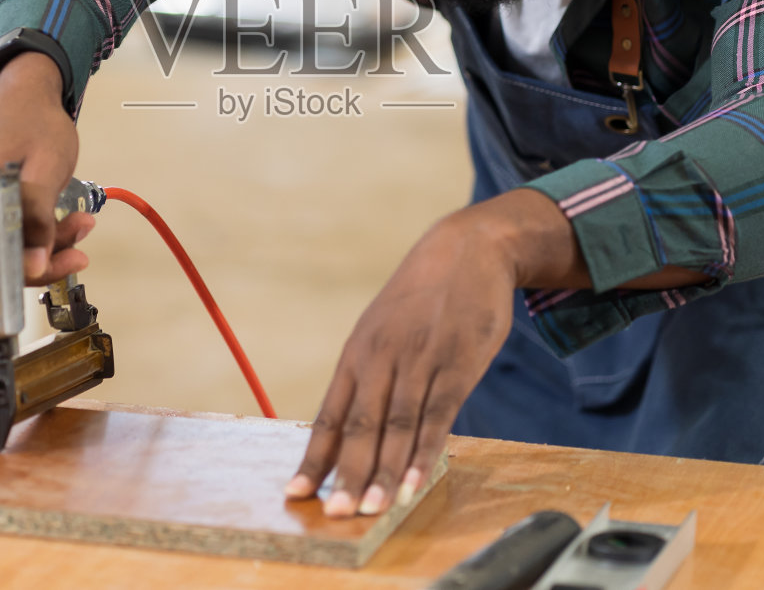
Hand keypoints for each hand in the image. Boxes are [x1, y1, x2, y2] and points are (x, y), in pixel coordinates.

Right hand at [0, 52, 93, 285]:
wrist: (20, 93)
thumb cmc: (31, 119)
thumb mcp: (46, 167)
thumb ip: (38, 218)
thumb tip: (35, 264)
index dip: (16, 273)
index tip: (53, 266)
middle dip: (38, 260)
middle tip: (77, 250)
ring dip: (41, 245)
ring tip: (78, 224)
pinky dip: (32, 233)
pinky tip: (61, 221)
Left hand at [285, 189, 580, 517]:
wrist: (468, 250)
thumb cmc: (421, 297)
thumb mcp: (383, 328)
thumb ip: (370, 376)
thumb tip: (352, 428)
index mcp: (358, 353)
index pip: (330, 415)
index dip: (314, 456)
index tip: (296, 491)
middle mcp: (383, 359)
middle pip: (359, 427)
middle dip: (345, 475)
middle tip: (334, 514)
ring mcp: (420, 361)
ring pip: (397, 427)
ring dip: (384, 473)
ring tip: (370, 510)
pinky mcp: (456, 364)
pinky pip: (438, 416)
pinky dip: (425, 453)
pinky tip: (415, 482)